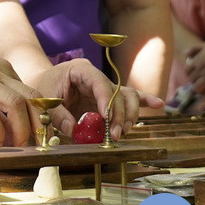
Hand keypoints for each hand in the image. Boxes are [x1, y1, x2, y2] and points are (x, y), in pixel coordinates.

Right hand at [0, 44, 38, 146]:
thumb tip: (6, 125)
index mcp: (2, 68)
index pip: (32, 93)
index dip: (39, 117)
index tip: (38, 135)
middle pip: (32, 98)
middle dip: (38, 125)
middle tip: (34, 144)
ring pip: (18, 105)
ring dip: (21, 130)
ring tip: (15, 146)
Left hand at [31, 59, 163, 141]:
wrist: (44, 86)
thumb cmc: (44, 90)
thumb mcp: (45, 100)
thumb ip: (57, 114)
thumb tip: (73, 129)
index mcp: (81, 70)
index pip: (99, 82)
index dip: (107, 100)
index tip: (107, 118)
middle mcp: (97, 77)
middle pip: (118, 92)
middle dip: (118, 115)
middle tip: (114, 135)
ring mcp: (106, 87)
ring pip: (128, 96)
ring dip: (129, 115)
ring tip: (122, 132)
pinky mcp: (110, 97)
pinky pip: (131, 97)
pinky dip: (144, 101)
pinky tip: (159, 105)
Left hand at [185, 38, 204, 96]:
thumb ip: (194, 49)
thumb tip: (184, 54)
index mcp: (198, 60)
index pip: (187, 70)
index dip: (190, 74)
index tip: (194, 75)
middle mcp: (201, 68)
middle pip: (191, 80)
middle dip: (195, 81)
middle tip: (200, 82)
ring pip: (197, 88)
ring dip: (199, 89)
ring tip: (203, 89)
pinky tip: (202, 104)